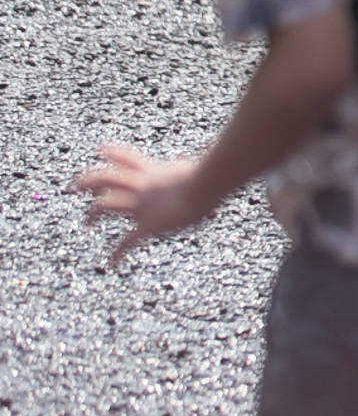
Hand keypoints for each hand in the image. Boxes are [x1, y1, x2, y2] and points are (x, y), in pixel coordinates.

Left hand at [73, 146, 211, 267]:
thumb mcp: (203, 167)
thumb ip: (202, 167)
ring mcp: (141, 205)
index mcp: (153, 171)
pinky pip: (127, 243)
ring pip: (106, 206)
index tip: (102, 150)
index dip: (113, 153)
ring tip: (87, 223)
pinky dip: (117, 255)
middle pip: (106, 178)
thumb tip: (224, 160)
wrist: (207, 186)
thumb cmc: (211, 175)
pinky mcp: (147, 225)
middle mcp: (142, 186)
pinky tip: (112, 265)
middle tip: (76, 187)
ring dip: (93, 214)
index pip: (128, 158)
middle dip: (88, 182)